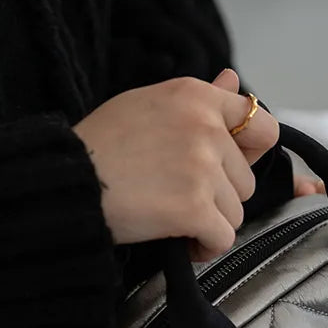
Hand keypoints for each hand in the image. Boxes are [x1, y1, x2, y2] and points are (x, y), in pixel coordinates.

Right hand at [74, 69, 277, 258]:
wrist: (68, 182)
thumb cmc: (100, 145)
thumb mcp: (148, 105)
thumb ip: (199, 99)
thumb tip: (232, 79)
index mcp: (196, 97)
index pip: (260, 124)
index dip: (250, 154)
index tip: (227, 169)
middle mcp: (205, 127)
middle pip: (245, 180)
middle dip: (219, 197)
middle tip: (179, 197)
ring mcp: (202, 168)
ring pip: (235, 213)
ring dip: (209, 223)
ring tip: (172, 218)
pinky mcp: (194, 207)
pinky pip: (222, 239)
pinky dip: (204, 248)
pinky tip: (181, 241)